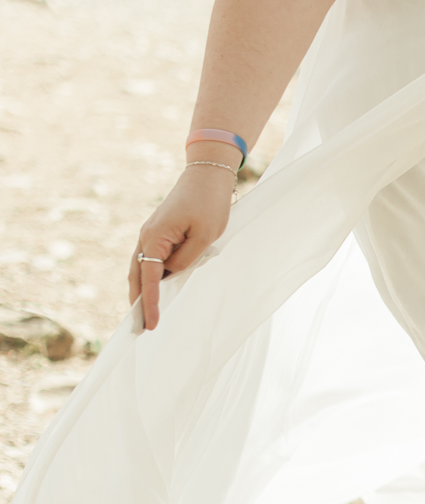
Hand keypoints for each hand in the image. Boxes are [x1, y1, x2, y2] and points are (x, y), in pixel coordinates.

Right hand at [131, 158, 235, 329]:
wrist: (207, 175)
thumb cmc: (209, 203)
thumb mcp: (204, 236)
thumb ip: (185, 260)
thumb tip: (170, 275)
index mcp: (154, 238)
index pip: (149, 278)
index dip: (150, 303)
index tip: (150, 324)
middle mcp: (146, 237)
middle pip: (137, 277)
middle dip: (137, 303)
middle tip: (138, 328)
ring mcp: (150, 234)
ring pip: (141, 269)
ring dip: (141, 292)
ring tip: (143, 316)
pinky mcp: (159, 233)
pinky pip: (151, 260)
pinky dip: (149, 277)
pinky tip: (155, 290)